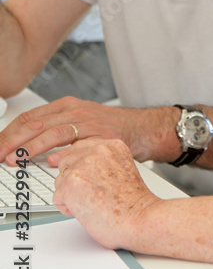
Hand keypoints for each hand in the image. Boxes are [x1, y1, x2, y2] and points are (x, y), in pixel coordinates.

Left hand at [0, 97, 173, 165]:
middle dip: (11, 140)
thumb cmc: (112, 131)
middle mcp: (75, 110)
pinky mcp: (99, 134)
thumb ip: (57, 134)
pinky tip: (48, 161)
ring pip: (50, 131)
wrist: (144, 129)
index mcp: (66, 107)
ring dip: (28, 147)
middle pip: (34, 123)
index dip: (8, 133)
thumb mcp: (81, 125)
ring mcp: (87, 121)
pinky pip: (75, 142)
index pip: (29, 118)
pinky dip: (59, 151)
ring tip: (13, 159)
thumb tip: (28, 149)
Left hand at [53, 137, 159, 249]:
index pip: (80, 147)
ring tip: (91, 203)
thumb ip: (104, 162)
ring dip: (70, 194)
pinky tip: (86, 211)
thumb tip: (84, 168)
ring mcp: (83, 166)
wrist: (139, 219)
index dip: (79, 165)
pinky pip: (57, 197)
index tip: (82, 175)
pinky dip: (67, 208)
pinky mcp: (71, 184)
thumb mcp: (123, 169)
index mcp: (112, 145)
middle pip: (66, 162)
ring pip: (60, 180)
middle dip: (73, 180)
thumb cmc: (133, 203)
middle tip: (91, 194)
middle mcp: (97, 151)